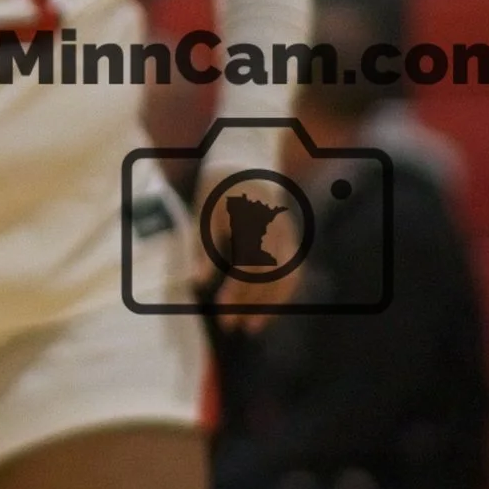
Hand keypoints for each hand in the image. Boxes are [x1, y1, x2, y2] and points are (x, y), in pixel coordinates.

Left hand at [192, 178, 308, 331]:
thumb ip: (201, 246)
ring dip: (270, 305)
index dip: (237, 290)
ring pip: (286, 277)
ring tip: (251, 327)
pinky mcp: (291, 239)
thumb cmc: (217, 187)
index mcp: (252, 219)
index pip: (249, 264)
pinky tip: (265, 310)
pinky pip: (292, 272)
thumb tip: (197, 282)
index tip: (220, 308)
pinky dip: (281, 294)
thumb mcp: (203, 211)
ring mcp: (288, 234)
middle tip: (231, 326)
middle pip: (269, 276)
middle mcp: (275, 228)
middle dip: (250, 304)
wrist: (246, 161)